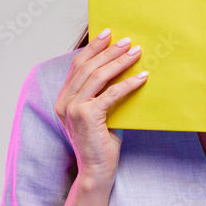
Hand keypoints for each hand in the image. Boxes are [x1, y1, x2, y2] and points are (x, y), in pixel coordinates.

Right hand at [54, 28, 146, 180]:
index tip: (107, 34)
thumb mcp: (98, 114)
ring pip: (97, 77)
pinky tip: (142, 77)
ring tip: (136, 52)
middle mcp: (64, 102)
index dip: (92, 48)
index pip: (77, 66)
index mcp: (64, 99)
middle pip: (87, 67)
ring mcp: (73, 109)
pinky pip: (110, 94)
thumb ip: (101, 95)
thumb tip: (123, 70)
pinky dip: (128, 83)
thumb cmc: (100, 143)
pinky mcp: (87, 117)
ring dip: (119, 62)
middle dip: (108, 51)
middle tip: (127, 40)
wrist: (96, 171)